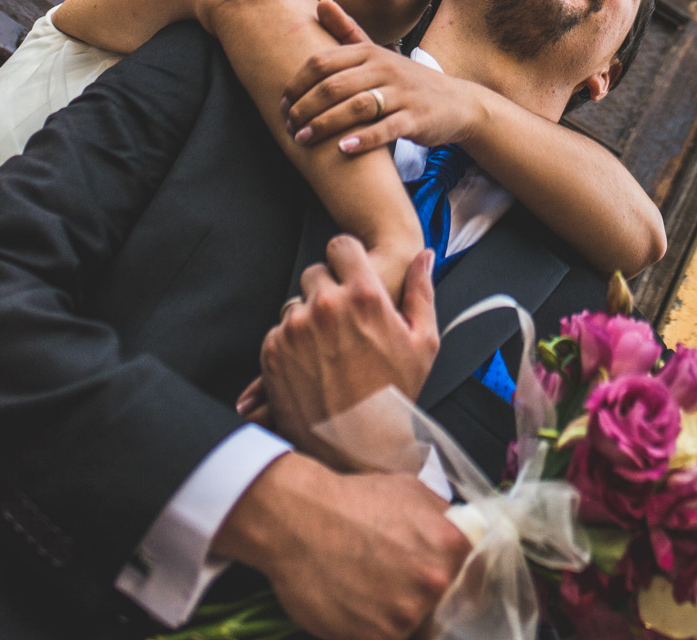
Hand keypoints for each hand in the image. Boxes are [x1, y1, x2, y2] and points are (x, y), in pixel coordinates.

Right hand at [213, 452, 466, 639]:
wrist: (299, 521)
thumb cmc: (353, 500)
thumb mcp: (411, 491)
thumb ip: (443, 519)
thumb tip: (460, 535)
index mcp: (450, 545)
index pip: (474, 576)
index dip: (462, 578)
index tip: (446, 580)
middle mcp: (434, 583)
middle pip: (444, 605)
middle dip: (425, 596)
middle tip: (397, 581)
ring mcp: (404, 615)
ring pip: (415, 625)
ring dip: (398, 613)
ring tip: (371, 590)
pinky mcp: (372, 637)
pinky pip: (385, 637)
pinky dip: (372, 626)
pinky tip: (356, 605)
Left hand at [255, 235, 439, 455]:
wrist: (355, 450)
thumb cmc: (394, 396)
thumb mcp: (423, 343)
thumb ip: (421, 291)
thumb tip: (424, 255)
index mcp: (363, 295)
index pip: (340, 246)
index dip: (347, 259)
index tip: (351, 276)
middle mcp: (326, 306)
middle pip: (315, 272)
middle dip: (327, 289)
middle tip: (342, 321)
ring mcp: (295, 330)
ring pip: (295, 303)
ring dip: (307, 317)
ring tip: (328, 350)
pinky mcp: (272, 353)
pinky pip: (278, 332)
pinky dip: (291, 343)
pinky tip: (312, 366)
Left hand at [283, 0, 485, 154]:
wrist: (456, 102)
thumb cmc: (406, 80)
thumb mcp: (378, 53)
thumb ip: (348, 31)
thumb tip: (321, 1)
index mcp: (371, 52)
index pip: (324, 62)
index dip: (297, 83)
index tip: (282, 103)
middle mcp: (386, 68)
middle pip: (335, 85)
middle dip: (305, 107)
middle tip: (289, 126)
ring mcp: (403, 93)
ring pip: (357, 106)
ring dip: (325, 125)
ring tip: (304, 139)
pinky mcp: (416, 118)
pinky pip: (386, 127)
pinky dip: (363, 139)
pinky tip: (342, 149)